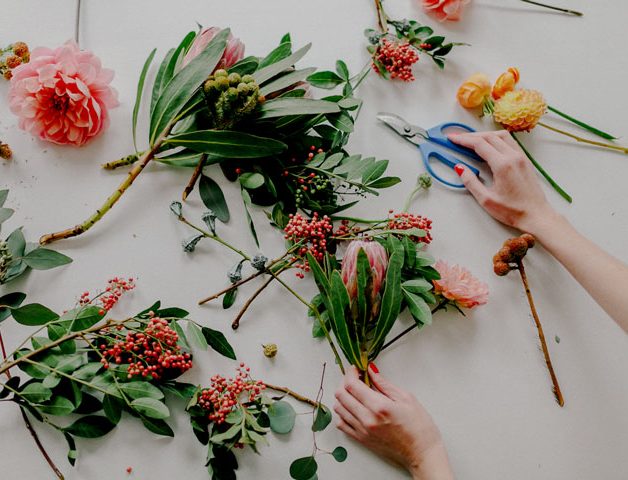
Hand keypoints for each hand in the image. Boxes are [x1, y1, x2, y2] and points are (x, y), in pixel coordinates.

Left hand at [334, 365, 452, 479]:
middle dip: (345, 382)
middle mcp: (367, 419)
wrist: (422, 454)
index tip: (356, 369)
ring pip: (338, 408)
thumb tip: (371, 371)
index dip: (350, 373)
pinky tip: (353, 408)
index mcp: (379, 406)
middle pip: (341, 395)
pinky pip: (341, 423)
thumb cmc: (419, 428)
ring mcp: (362, 431)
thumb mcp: (406, 398)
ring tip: (355, 392)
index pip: (352, 385)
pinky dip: (343, 412)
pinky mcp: (361, 440)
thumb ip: (385, 384)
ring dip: (343, 396)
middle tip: (356, 378)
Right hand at [449, 130, 556, 232]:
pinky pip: (510, 142)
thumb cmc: (513, 211)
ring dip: (485, 134)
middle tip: (458, 138)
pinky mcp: (525, 160)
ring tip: (472, 140)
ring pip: (501, 136)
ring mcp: (521, 157)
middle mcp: (513, 157)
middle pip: (489, 136)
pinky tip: (490, 144)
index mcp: (503, 165)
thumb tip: (460, 168)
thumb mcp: (486, 200)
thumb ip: (471, 182)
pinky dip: (496, 138)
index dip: (463, 140)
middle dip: (471, 135)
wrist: (536, 215)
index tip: (452, 138)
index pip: (479, 144)